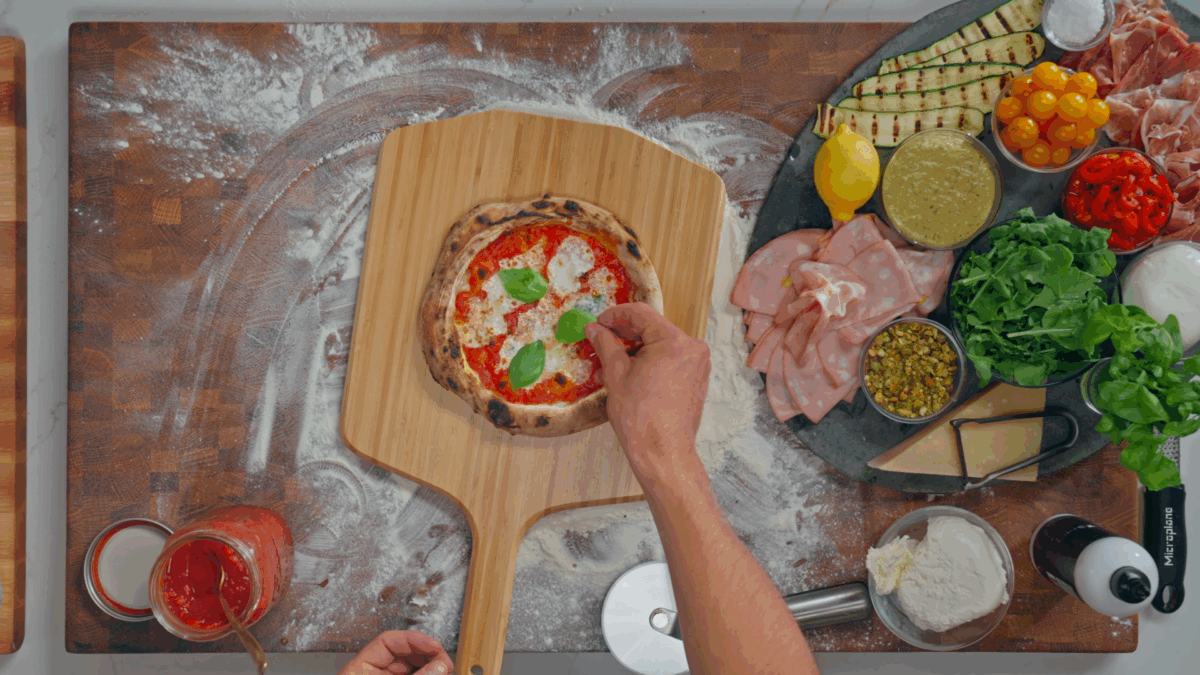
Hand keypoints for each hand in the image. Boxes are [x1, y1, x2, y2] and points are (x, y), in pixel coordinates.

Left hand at [338, 631, 452, 674]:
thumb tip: (439, 665)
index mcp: (358, 669)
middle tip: (444, 663)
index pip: (388, 641)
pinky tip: (436, 674)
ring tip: (444, 669)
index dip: (415, 640)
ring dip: (429, 666)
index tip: (436, 646)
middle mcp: (371, 673)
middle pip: (403, 654)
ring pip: (411, 667)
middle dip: (427, 655)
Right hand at [586, 303, 710, 478]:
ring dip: (634, 352)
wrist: (663, 453)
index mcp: (675, 342)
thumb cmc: (640, 417)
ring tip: (608, 366)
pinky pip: (670, 361)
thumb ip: (606, 345)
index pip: (641, 314)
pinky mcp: (696, 380)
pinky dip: (649, 363)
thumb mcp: (616, 375)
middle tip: (600, 341)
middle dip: (624, 335)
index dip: (615, 315)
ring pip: (660, 346)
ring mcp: (698, 365)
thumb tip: (595, 328)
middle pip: (653, 329)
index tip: (598, 322)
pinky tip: (628, 376)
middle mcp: (693, 348)